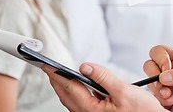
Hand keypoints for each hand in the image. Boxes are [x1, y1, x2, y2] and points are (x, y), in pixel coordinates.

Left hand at [42, 63, 163, 111]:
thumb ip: (103, 77)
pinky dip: (76, 93)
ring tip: (60, 75)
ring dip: (65, 87)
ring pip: (73, 101)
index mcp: (92, 110)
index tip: (47, 66)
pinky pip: (82, 103)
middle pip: (67, 96)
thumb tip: (85, 67)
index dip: (57, 75)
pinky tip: (79, 86)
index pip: (70, 88)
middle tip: (48, 68)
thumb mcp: (124, 91)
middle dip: (57, 81)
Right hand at [143, 45, 172, 111]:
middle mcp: (170, 69)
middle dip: (154, 76)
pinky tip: (172, 101)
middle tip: (163, 85)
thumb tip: (163, 76)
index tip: (166, 70)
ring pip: (151, 83)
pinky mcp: (165, 97)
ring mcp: (167, 83)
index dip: (159, 59)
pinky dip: (161, 100)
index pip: (159, 52)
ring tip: (170, 96)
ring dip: (158, 90)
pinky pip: (155, 97)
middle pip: (150, 65)